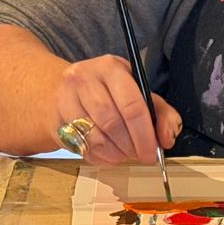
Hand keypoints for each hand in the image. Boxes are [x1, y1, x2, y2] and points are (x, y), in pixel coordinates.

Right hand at [54, 55, 181, 164]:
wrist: (60, 91)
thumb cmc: (107, 92)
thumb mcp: (137, 91)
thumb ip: (161, 113)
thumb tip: (167, 138)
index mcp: (111, 67)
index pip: (132, 105)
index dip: (145, 134)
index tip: (153, 152)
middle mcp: (85, 78)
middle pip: (112, 123)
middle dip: (131, 146)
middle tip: (140, 156)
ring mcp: (66, 98)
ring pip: (96, 138)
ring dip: (116, 154)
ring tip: (125, 154)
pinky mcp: (56, 119)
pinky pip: (82, 147)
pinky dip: (100, 157)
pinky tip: (108, 154)